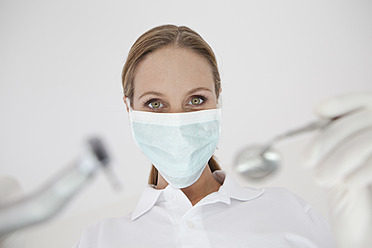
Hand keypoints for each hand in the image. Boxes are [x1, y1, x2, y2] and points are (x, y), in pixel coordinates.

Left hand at [304, 92, 371, 247]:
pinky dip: (361, 170)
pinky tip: (346, 182)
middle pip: (359, 120)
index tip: (317, 110)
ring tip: (321, 177)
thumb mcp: (338, 170)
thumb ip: (333, 147)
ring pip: (366, 140)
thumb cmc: (355, 200)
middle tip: (307, 160)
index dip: (341, 103)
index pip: (362, 103)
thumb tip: (318, 121)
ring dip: (339, 158)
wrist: (368, 230)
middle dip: (328, 139)